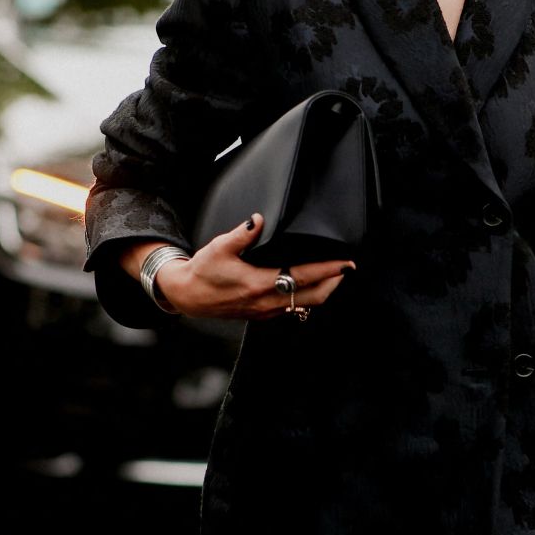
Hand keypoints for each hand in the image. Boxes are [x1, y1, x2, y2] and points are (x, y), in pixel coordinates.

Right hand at [143, 215, 354, 318]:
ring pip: (304, 305)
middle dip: (333, 283)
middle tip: (346, 268)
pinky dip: (307, 297)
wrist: (187, 296)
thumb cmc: (202, 272)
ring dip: (322, 291)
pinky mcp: (261, 314)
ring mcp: (265, 311)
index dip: (327, 270)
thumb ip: (242, 234)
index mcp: (259, 283)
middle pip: (313, 297)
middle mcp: (266, 301)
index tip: (345, 263)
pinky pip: (292, 308)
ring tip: (333, 276)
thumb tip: (258, 220)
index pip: (303, 277)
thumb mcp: (219, 248)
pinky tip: (309, 286)